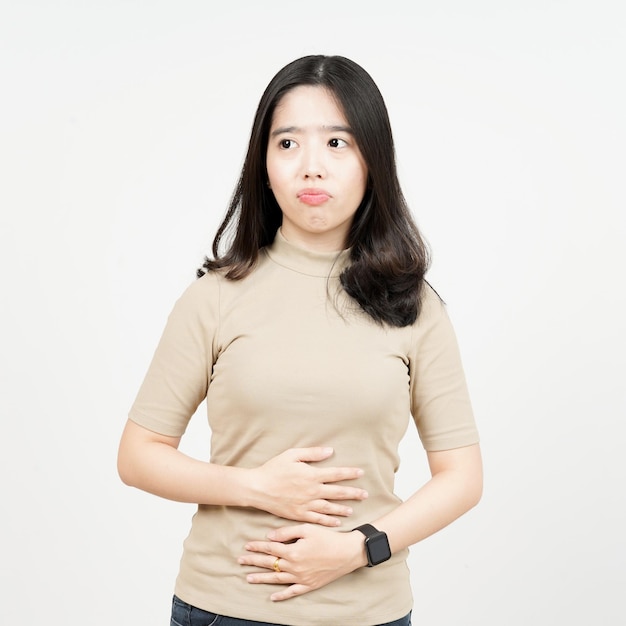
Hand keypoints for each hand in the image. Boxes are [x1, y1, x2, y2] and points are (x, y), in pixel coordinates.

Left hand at [238, 523, 366, 600]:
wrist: (348, 552)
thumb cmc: (328, 537)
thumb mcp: (307, 528)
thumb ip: (287, 532)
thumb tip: (270, 537)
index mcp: (293, 551)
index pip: (270, 548)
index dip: (257, 546)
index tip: (246, 545)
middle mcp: (294, 566)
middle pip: (270, 563)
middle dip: (253, 561)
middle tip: (240, 561)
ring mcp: (301, 578)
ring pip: (276, 579)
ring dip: (261, 578)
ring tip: (248, 577)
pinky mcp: (309, 585)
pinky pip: (292, 592)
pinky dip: (282, 595)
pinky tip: (272, 597)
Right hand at [248, 447, 367, 526]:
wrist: (258, 488)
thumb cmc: (273, 469)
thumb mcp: (292, 455)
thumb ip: (312, 453)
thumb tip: (330, 451)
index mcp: (312, 475)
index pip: (336, 474)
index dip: (350, 473)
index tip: (361, 473)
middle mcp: (312, 491)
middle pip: (337, 492)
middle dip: (353, 493)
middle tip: (365, 494)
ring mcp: (306, 504)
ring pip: (329, 508)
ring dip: (343, 508)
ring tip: (353, 509)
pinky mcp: (299, 514)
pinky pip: (318, 519)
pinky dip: (328, 521)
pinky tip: (336, 522)